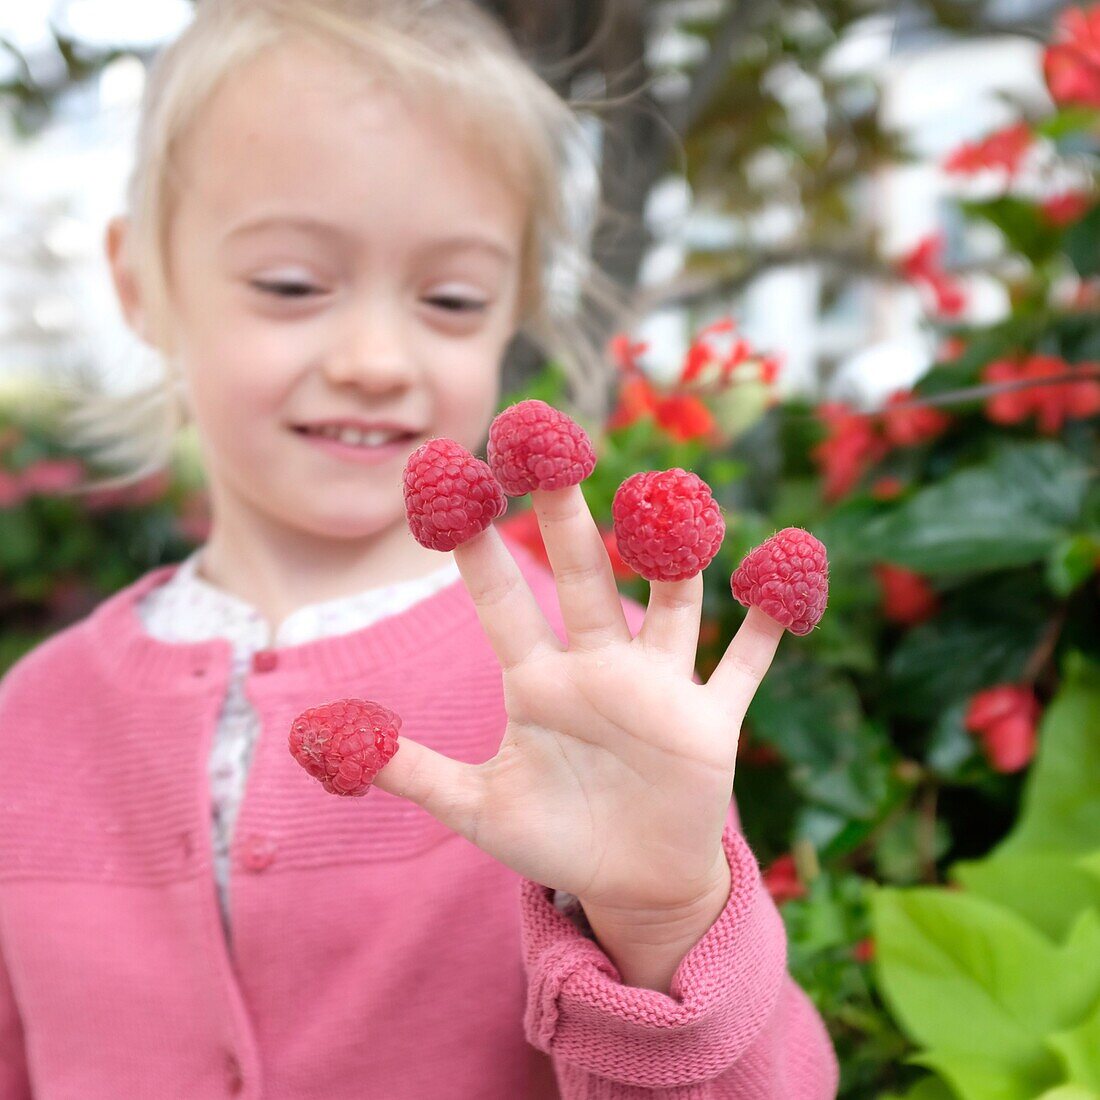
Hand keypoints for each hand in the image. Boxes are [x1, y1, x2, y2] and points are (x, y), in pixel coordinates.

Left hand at [371, 484, 784, 928]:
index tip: (447, 480)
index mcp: (536, 683)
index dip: (474, 543)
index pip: (500, 599)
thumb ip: (410, 771)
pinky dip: (766, 623)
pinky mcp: (711, 720)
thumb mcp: (475, 807)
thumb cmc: (553, 838)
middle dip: (564, 513)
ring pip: (668, 601)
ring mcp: (658, 687)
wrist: (632, 882)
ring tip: (667, 493)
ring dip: (670, 553)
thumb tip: (321, 739)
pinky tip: (784, 569)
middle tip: (544, 442)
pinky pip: (745, 662)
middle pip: (582, 575)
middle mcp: (598, 667)